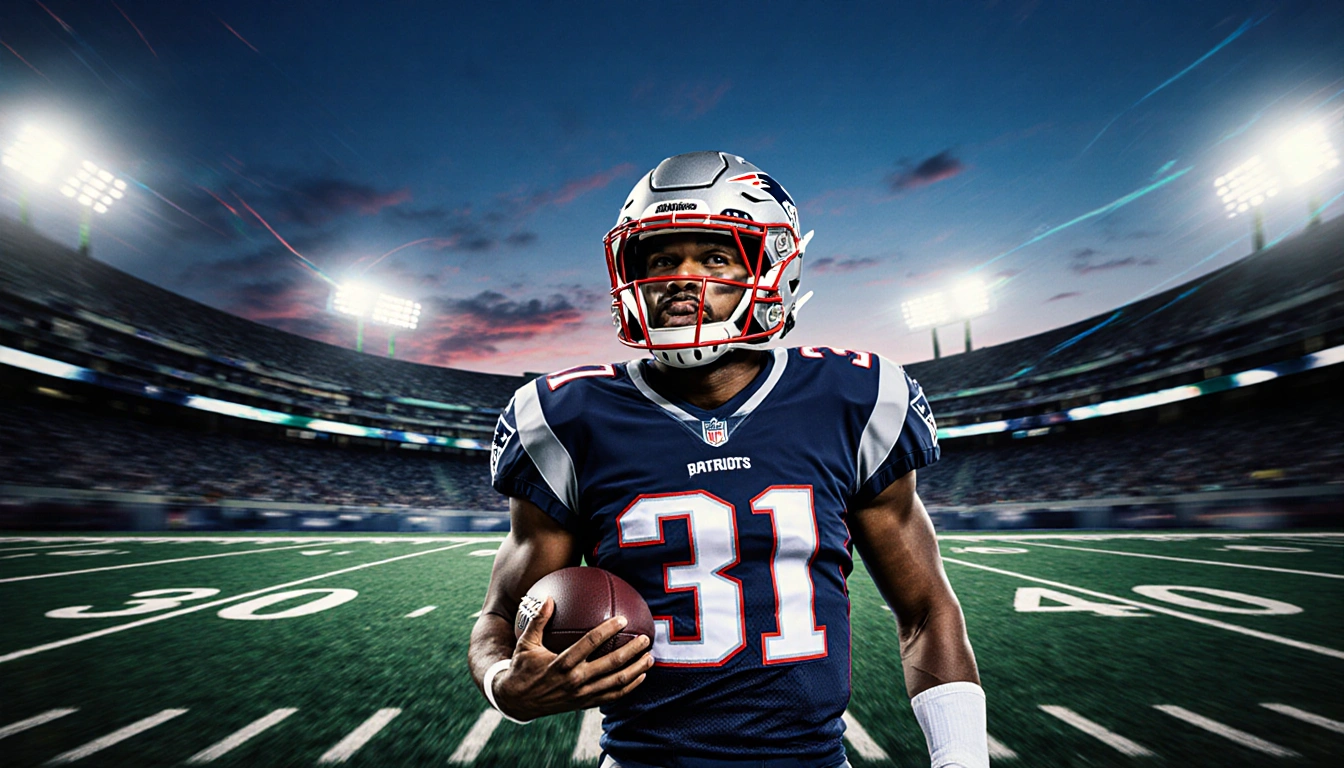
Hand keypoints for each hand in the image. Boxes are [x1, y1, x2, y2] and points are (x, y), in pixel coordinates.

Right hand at [492, 597, 653, 720]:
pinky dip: (629, 687)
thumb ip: (538, 620)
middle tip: (646, 639)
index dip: (608, 630)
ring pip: (616, 682)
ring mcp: (583, 694)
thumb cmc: (522, 668)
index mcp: (563, 663)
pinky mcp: (585, 703)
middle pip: (611, 664)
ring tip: (650, 658)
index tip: (623, 619)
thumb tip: (550, 597)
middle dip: (632, 651)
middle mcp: (576, 680)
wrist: (517, 701)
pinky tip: (640, 677)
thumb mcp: (526, 643)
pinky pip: (612, 696)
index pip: (590, 643)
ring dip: (636, 670)